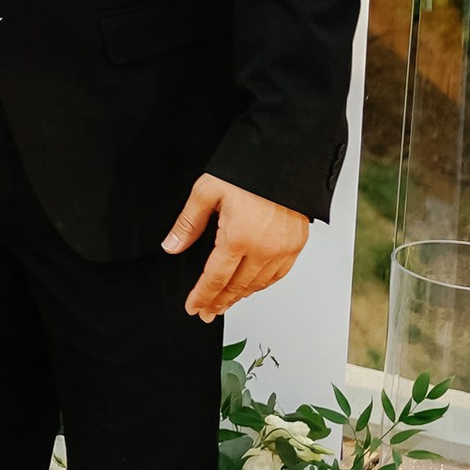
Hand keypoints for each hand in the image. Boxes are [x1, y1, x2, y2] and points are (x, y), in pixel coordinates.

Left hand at [164, 173, 308, 321]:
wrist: (287, 156)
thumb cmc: (248, 170)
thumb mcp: (207, 191)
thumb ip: (189, 223)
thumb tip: (172, 246)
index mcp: (237, 238)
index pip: (215, 278)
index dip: (202, 296)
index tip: (193, 307)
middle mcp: (263, 249)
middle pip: (236, 287)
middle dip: (219, 302)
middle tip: (207, 312)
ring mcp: (283, 249)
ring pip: (258, 285)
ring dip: (240, 297)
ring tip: (226, 303)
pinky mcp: (297, 244)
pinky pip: (278, 275)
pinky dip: (262, 285)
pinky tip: (252, 287)